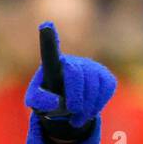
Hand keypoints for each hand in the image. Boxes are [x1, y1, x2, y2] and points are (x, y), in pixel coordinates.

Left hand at [26, 23, 116, 142]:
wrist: (68, 104)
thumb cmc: (47, 98)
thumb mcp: (35, 102)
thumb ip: (39, 101)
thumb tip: (58, 100)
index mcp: (52, 64)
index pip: (50, 50)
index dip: (48, 37)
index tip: (45, 24)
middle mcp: (73, 61)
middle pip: (76, 74)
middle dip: (76, 97)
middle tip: (72, 112)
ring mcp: (91, 67)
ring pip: (94, 84)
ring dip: (87, 107)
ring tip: (77, 119)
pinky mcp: (105, 76)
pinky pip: (107, 88)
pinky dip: (98, 104)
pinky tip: (89, 110)